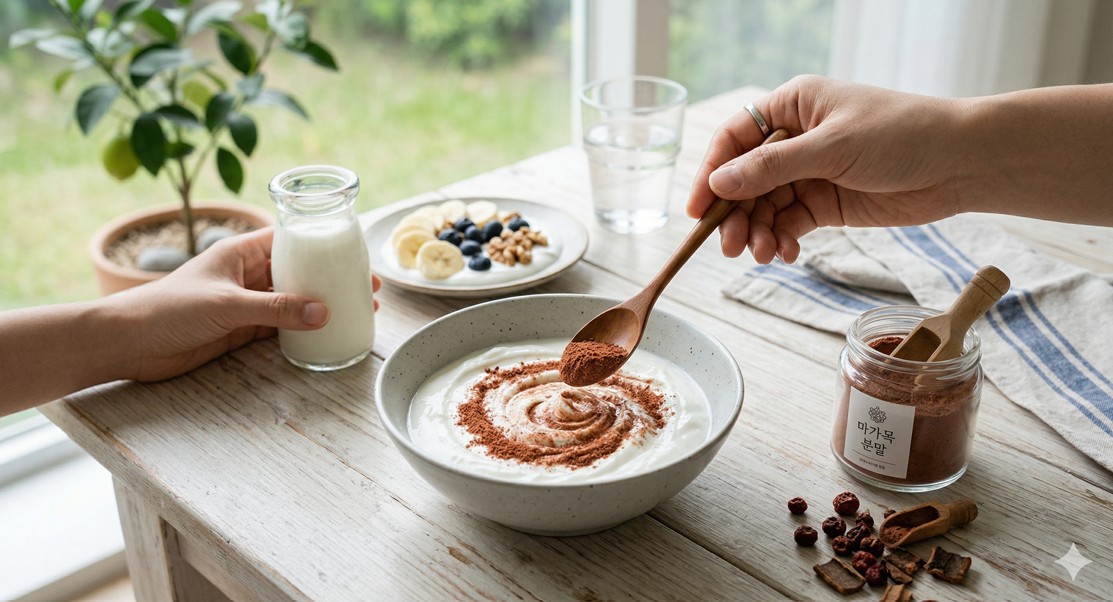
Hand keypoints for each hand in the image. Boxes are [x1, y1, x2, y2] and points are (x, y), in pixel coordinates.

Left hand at [118, 227, 381, 381]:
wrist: (128, 342)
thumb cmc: (167, 309)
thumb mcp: (227, 305)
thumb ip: (276, 309)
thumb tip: (324, 312)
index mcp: (240, 252)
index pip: (289, 238)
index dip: (321, 243)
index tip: (352, 251)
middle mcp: (246, 274)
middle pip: (298, 270)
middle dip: (330, 277)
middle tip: (365, 286)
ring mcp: (245, 302)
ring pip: (293, 299)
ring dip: (321, 304)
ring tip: (356, 309)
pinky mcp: (240, 329)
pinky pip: (280, 325)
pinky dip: (303, 328)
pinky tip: (325, 331)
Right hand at [687, 75, 963, 263]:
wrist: (961, 162)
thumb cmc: (902, 134)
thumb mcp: (831, 147)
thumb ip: (772, 168)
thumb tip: (719, 184)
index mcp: (793, 106)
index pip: (735, 138)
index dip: (711, 172)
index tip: (697, 209)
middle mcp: (796, 138)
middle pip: (745, 179)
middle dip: (735, 213)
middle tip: (729, 246)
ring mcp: (811, 172)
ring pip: (765, 206)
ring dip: (758, 232)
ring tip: (762, 255)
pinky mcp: (827, 203)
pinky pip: (790, 224)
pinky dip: (782, 240)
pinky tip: (785, 253)